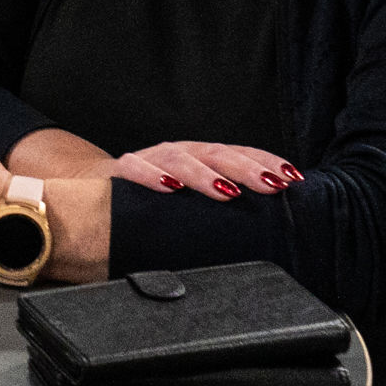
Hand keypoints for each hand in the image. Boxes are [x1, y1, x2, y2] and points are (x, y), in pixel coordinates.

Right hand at [107, 141, 300, 200]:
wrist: (92, 190)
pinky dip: (151, 176)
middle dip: (246, 168)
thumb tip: (268, 231)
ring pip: (179, 158)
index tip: (293, 179)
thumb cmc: (153, 204)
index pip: (240, 154)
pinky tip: (167, 187)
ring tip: (226, 191)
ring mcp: (150, 160)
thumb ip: (219, 209)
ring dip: (204, 174)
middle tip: (270, 185)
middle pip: (216, 154)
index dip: (266, 162)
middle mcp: (180, 154)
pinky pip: (134, 169)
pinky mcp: (119, 172)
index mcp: (202, 159)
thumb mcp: (191, 204)